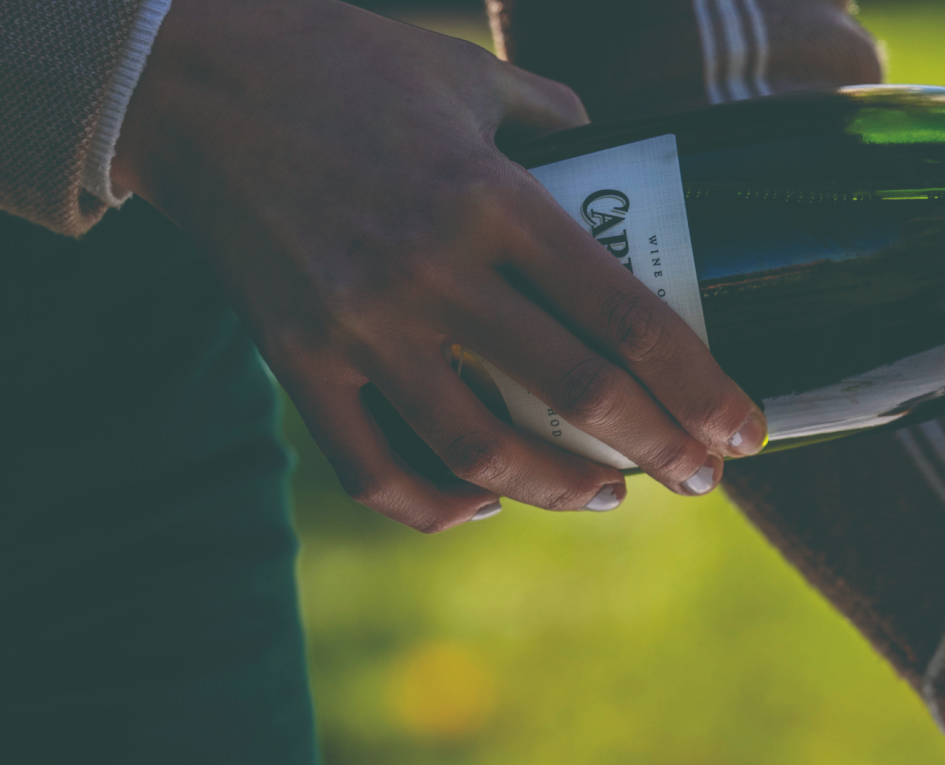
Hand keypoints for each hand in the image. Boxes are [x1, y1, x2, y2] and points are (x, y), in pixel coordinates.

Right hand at [113, 0, 766, 530]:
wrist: (185, 78)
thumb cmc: (339, 64)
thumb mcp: (464, 76)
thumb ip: (552, 115)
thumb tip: (619, 145)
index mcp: (493, 199)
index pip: (626, 317)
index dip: (699, 389)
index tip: (744, 431)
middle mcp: (433, 269)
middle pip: (578, 393)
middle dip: (660, 451)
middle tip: (703, 480)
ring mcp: (359, 322)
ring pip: (483, 450)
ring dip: (564, 490)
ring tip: (608, 496)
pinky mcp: (295, 357)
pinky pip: (373, 467)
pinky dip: (438, 505)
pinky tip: (485, 502)